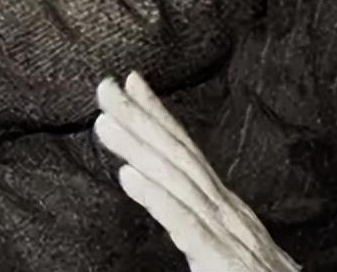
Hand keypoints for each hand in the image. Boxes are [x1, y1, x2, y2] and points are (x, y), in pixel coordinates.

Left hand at [95, 72, 299, 271]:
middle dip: (141, 118)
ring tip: (106, 123)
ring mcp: (227, 234)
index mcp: (225, 210)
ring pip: (177, 182)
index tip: (132, 82)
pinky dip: (157, 198)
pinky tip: (128, 176)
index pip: (188, 154)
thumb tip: (188, 220)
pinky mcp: (223, 262)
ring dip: (139, 148)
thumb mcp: (232, 256)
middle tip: (104, 86)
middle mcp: (227, 212)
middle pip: (179, 156)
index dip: (160, 116)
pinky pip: (186, 225)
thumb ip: (208, 234)